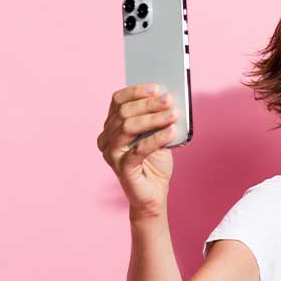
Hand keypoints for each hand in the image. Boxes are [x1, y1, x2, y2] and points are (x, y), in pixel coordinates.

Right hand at [97, 84, 178, 218]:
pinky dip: (156, 139)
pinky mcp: (121, 168)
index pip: (118, 101)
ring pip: (128, 127)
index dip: (136, 91)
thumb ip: (157, 119)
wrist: (155, 194)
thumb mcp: (157, 135)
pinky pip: (138, 149)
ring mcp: (111, 154)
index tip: (157, 87)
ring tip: (173, 115)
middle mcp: (106, 138)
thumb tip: (168, 98)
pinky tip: (171, 132)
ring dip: (154, 119)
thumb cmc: (155, 163)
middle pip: (124, 113)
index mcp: (111, 126)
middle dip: (149, 104)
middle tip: (170, 100)